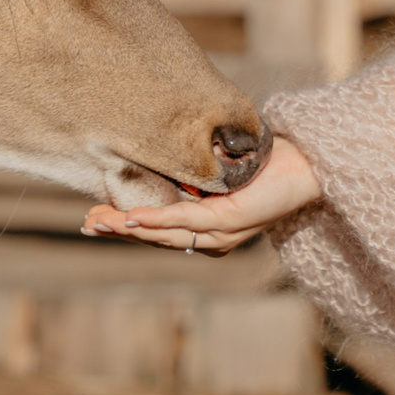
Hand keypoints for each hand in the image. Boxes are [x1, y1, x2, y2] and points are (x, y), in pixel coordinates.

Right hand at [82, 135, 324, 253]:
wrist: (306, 164)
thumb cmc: (266, 165)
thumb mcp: (220, 170)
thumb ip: (194, 175)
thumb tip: (161, 155)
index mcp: (207, 229)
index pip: (159, 230)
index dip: (126, 225)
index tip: (94, 217)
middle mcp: (212, 239)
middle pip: (156, 237)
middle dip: (118, 229)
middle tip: (88, 224)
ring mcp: (220, 233)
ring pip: (166, 233)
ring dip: (130, 227)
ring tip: (101, 221)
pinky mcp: (229, 220)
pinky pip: (187, 220)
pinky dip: (159, 218)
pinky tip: (135, 217)